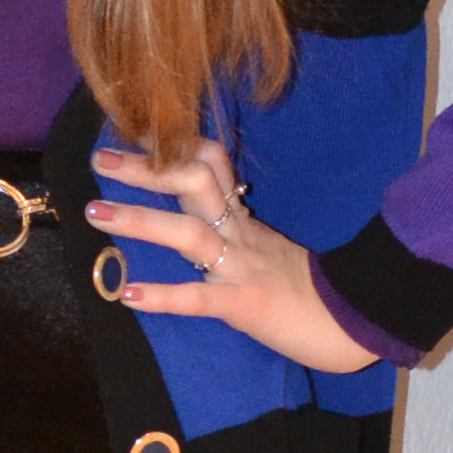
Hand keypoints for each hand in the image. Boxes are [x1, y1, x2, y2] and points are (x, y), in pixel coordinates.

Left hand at [87, 140, 379, 375]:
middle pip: (193, 182)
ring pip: (188, 232)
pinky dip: (162, 295)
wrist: (357, 322)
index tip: (134, 130)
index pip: (211, 162)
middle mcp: (240, 234)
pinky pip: (199, 298)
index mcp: (245, 220)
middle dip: (145, 168)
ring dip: (139, 219)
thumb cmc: (312, 292)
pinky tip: (128, 295)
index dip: (173, 143)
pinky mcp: (245, 304)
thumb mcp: (271, 250)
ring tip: (96, 212)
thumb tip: (206, 218)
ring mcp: (242, 267)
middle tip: (101, 158)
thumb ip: (238, 232)